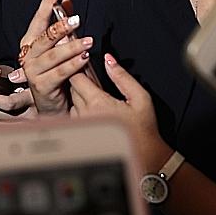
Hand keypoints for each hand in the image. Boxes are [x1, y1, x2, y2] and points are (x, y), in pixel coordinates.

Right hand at [18, 0, 93, 114]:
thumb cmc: (57, 76)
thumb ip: (63, 27)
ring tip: (88, 41)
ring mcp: (33, 71)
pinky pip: (59, 73)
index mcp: (31, 44)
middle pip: (45, 37)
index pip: (39, 19)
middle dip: (60, 26)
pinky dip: (72, 65)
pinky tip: (84, 58)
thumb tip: (67, 1)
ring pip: (53, 55)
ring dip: (71, 47)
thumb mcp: (60, 49)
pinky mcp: (41, 86)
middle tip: (77, 19)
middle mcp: (29, 56)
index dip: (47, 3)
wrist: (52, 106)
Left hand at [69, 55, 168, 171]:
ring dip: (81, 97)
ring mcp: (81, 126)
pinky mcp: (81, 134)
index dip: (80, 69)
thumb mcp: (139, 98)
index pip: (76, 78)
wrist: (142, 154)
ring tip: (99, 101)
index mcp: (98, 104)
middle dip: (82, 82)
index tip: (86, 65)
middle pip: (73, 89)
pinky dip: (82, 111)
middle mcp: (85, 115)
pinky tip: (97, 113)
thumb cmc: (142, 129)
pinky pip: (75, 116)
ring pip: (73, 102)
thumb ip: (122, 77)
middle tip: (96, 82)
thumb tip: (109, 60)